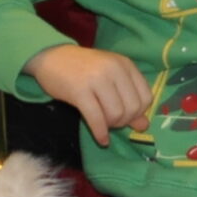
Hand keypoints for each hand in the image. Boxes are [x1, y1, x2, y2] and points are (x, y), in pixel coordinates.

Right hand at [28, 45, 152, 144]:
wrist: (50, 57)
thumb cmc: (83, 69)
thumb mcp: (110, 79)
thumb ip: (128, 99)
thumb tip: (143, 125)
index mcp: (125, 64)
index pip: (146, 97)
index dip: (138, 112)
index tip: (125, 115)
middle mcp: (114, 69)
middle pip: (132, 109)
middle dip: (123, 121)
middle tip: (111, 121)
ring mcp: (96, 79)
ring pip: (116, 114)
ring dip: (111, 125)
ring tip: (103, 123)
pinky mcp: (79, 91)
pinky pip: (96, 119)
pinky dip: (100, 133)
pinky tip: (101, 139)